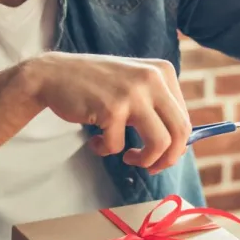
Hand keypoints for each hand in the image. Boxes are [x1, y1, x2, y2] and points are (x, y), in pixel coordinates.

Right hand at [25, 52, 191, 172]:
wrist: (54, 74)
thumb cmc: (96, 85)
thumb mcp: (135, 84)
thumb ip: (158, 106)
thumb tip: (180, 146)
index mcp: (163, 71)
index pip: (185, 118)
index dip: (176, 145)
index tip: (160, 155)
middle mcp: (152, 79)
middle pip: (180, 132)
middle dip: (168, 158)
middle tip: (150, 167)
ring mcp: (133, 93)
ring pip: (160, 143)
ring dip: (144, 160)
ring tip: (127, 158)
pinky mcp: (112, 108)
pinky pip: (118, 146)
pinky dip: (106, 150)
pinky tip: (96, 140)